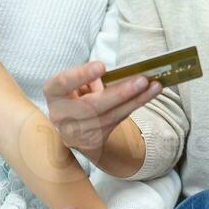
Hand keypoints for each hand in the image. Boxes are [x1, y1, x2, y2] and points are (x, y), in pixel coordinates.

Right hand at [43, 62, 161, 156]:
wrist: (70, 127)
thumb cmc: (75, 94)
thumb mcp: (76, 82)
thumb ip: (92, 77)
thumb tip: (123, 75)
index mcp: (53, 93)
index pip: (63, 83)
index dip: (81, 75)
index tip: (102, 66)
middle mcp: (60, 115)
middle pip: (92, 106)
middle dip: (120, 93)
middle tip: (142, 80)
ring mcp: (76, 133)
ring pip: (110, 116)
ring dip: (136, 101)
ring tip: (155, 86)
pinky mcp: (93, 142)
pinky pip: (117, 122)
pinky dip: (134, 106)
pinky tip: (148, 95)